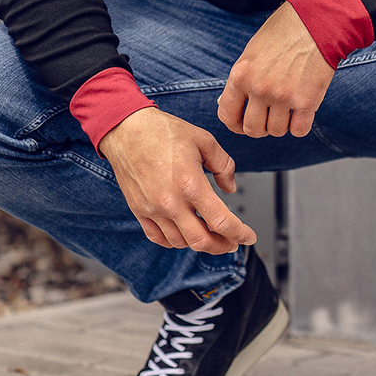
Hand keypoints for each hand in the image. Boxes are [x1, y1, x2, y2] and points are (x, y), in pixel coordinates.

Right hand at [99, 109, 255, 254]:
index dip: (239, 233)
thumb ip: (223, 165)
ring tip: (210, 235)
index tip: (248, 236)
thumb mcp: (204, 140)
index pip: (221, 221)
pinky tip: (184, 234)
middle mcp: (170, 201)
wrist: (127, 130)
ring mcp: (152, 209)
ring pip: (180, 242)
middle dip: (222, 246)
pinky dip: (174, 242)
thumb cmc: (163, 131)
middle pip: (201, 241)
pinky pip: (158, 238)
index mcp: (190, 183)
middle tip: (232, 242)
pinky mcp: (139, 210)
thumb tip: (229, 187)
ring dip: (199, 243)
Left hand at [217, 3, 333, 137]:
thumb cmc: (283, 33)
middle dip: (260, 127)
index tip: (243, 123)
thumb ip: (241, 80)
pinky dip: (299, 125)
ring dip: (281, 124)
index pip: (227, 115)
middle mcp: (259, 88)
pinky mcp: (307, 100)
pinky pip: (299, 130)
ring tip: (287, 108)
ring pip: (276, 131)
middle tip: (268, 117)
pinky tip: (301, 112)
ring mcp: (283, 96)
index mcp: (240, 75)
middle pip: (252, 129)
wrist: (316, 21)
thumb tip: (228, 104)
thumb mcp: (251, 53)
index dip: (235, 124)